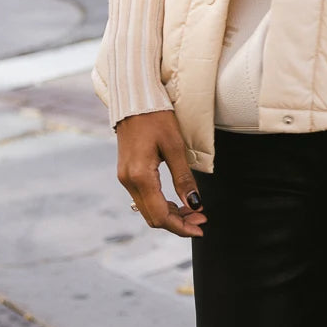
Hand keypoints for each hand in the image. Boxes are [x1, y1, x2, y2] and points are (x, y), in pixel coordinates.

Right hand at [116, 110, 207, 238]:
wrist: (133, 98)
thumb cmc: (155, 117)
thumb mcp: (174, 145)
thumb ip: (183, 177)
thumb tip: (195, 204)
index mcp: (139, 176)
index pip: (160, 215)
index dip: (181, 226)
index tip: (201, 228)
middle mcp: (128, 181)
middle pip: (153, 217)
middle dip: (178, 222)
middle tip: (202, 218)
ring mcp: (125, 178)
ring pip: (148, 209)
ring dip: (171, 214)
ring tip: (194, 210)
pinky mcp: (127, 172)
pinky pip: (144, 198)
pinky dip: (161, 203)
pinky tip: (177, 200)